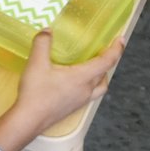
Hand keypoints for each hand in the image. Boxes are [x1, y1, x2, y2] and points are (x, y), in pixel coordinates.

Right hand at [0, 32, 124, 150]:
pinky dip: (90, 85)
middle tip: (103, 50)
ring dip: (100, 75)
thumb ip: (42, 44)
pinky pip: (90, 94)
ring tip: (93, 67)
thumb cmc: (36, 92)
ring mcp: (81, 100)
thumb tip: (47, 31)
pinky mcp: (74, 107)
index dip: (116, 49)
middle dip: (107, 61)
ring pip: (100, 86)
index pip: (107, 61)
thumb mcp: (36, 64)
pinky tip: (76, 82)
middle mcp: (86, 89)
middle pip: (105, 74)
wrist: (29, 119)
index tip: (120, 39)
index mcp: (82, 77)